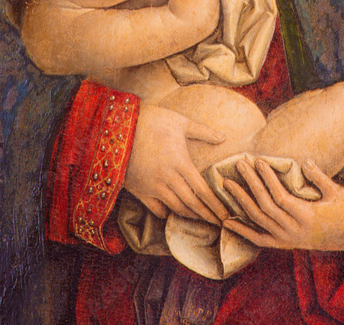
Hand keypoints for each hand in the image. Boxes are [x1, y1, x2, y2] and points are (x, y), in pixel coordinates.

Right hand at [124, 104, 228, 223]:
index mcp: (180, 162)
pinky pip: (156, 209)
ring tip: (201, 218)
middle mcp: (168, 178)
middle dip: (207, 215)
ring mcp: (152, 186)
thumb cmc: (152, 120)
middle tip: (219, 223)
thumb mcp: (179, 122)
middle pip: (191, 204)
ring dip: (190, 215)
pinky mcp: (139, 190)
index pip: (202, 191)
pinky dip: (167, 213)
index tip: (226, 215)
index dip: (215, 206)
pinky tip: (173, 212)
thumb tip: (223, 137)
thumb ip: (202, 131)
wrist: (118, 125)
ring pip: (175, 208)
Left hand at [223, 159, 343, 251]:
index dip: (267, 179)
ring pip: (259, 221)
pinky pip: (260, 239)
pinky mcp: (285, 244)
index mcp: (307, 217)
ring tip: (228, 185)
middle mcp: (294, 230)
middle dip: (250, 185)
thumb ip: (320, 178)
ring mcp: (288, 239)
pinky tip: (227, 222)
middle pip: (265, 207)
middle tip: (238, 165)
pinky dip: (242, 231)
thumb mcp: (338, 192)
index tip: (257, 160)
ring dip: (242, 202)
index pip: (280, 197)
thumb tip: (305, 161)